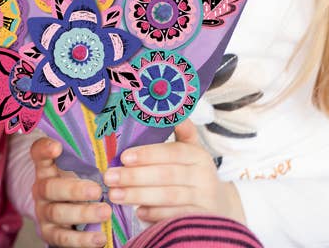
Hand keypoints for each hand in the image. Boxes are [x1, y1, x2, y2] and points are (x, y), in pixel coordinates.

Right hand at [30, 137, 109, 247]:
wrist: (65, 212)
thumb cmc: (75, 183)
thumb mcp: (76, 168)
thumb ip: (86, 158)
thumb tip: (111, 144)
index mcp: (46, 169)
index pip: (39, 154)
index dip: (45, 149)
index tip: (57, 147)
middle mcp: (41, 190)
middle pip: (51, 188)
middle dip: (75, 190)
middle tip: (98, 190)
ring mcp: (44, 213)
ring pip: (58, 213)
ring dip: (83, 213)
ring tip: (105, 212)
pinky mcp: (50, 234)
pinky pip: (64, 238)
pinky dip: (82, 240)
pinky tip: (100, 238)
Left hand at [102, 122, 242, 223]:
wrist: (219, 204)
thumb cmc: (193, 172)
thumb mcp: (191, 150)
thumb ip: (180, 131)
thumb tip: (167, 109)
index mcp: (198, 155)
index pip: (172, 153)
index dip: (148, 154)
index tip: (124, 157)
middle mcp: (204, 176)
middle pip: (167, 176)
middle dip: (135, 177)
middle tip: (109, 177)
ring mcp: (204, 200)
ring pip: (168, 197)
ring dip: (138, 196)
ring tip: (115, 195)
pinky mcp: (200, 220)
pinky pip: (174, 217)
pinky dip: (155, 214)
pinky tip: (138, 212)